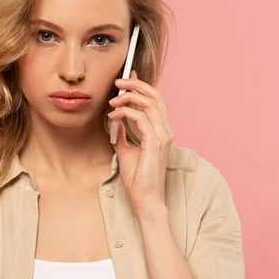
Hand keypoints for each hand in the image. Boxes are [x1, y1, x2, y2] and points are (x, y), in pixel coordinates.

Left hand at [107, 70, 172, 215]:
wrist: (146, 200)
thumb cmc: (138, 179)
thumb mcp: (125, 152)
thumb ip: (122, 136)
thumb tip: (114, 123)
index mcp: (162, 131)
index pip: (155, 100)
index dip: (142, 86)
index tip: (126, 78)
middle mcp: (165, 131)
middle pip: (154, 96)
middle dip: (135, 85)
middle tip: (117, 82)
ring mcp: (162, 136)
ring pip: (149, 103)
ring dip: (128, 96)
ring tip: (113, 99)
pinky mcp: (155, 143)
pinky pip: (140, 118)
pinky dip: (125, 112)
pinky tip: (112, 116)